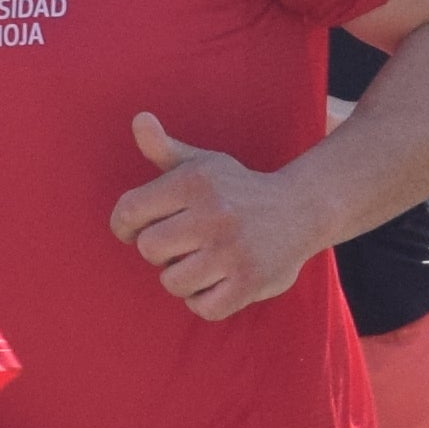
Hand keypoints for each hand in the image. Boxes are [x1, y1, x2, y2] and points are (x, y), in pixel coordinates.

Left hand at [110, 113, 311, 321]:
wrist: (302, 209)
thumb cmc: (238, 188)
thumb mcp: (202, 164)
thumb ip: (163, 148)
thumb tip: (139, 120)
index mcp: (194, 182)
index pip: (129, 212)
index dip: (126, 226)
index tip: (140, 230)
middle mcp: (213, 214)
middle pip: (149, 250)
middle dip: (162, 252)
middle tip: (186, 244)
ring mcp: (232, 250)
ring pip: (172, 282)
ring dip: (184, 278)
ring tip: (204, 263)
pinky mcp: (249, 282)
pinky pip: (202, 307)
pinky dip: (206, 301)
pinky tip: (219, 282)